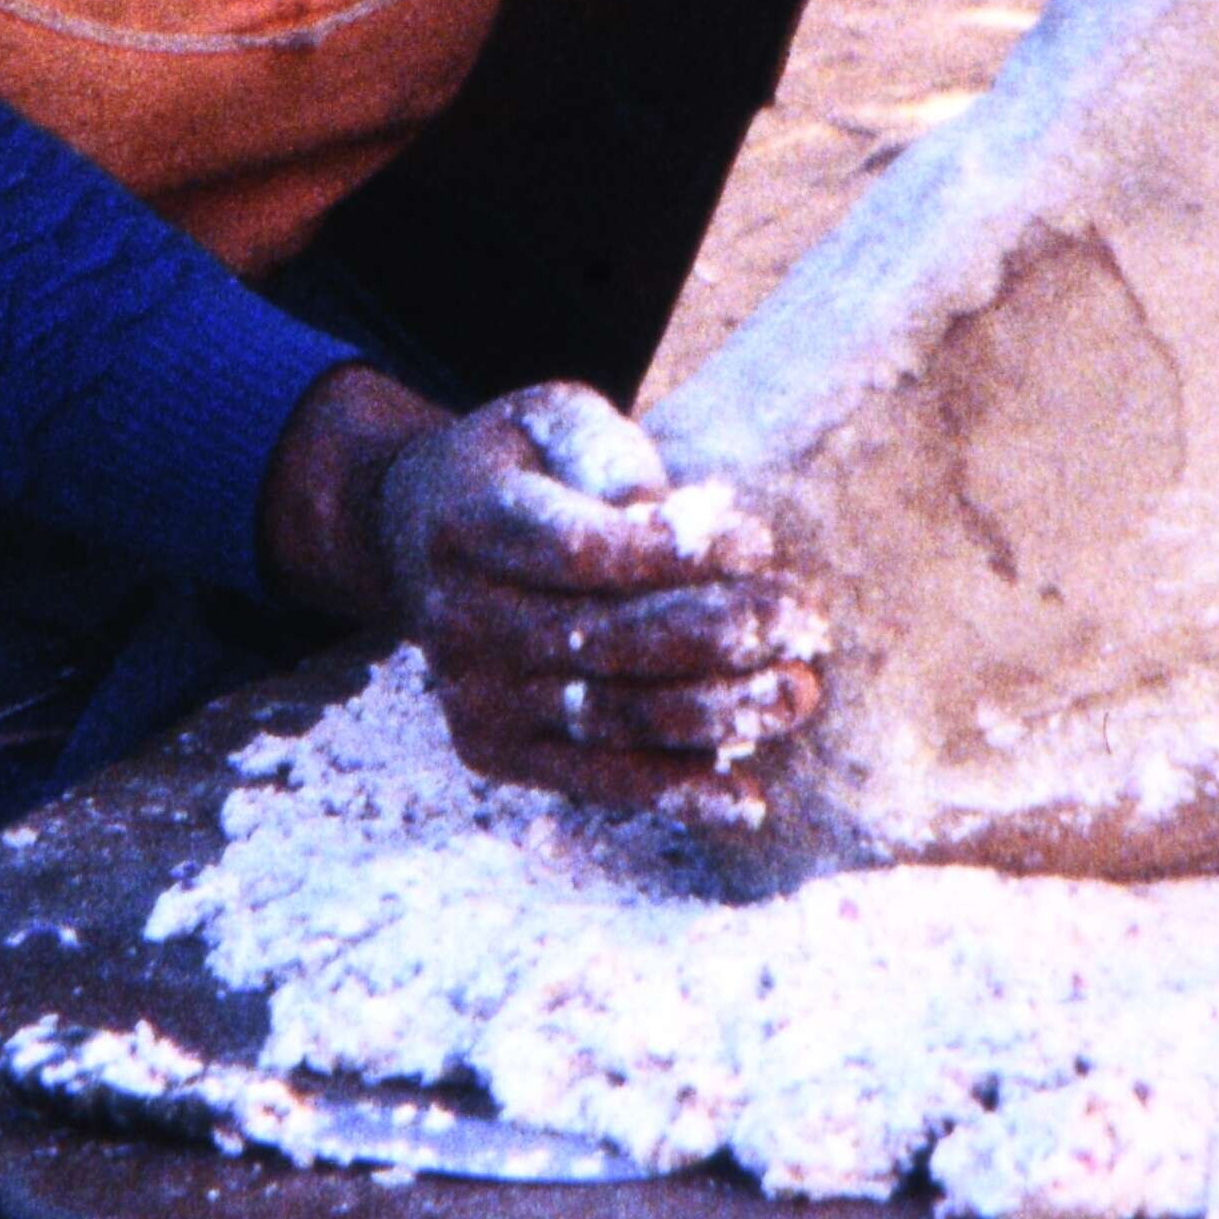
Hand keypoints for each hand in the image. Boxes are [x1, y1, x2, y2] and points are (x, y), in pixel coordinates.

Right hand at [260, 367, 824, 827]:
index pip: (582, 553)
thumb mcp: (551, 420)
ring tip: (796, 695)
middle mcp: (461, 619)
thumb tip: (666, 518)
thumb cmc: (519, 469)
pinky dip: (674, 792)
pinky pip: (594, 779)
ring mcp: (473, 693)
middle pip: (607, 641)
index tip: (760, 543)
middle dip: (719, 635)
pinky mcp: (492, 749)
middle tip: (804, 622)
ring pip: (613, 715)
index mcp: (472, 525)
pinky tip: (746, 799)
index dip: (676, 556)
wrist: (414, 537)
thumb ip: (607, 453)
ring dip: (716, 715)